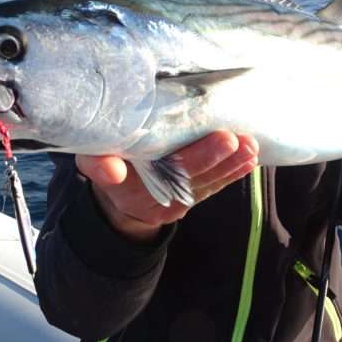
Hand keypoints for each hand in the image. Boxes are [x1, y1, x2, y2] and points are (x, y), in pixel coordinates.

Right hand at [76, 131, 258, 241]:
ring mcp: (171, 202)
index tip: (215, 143)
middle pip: (184, 177)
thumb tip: (112, 170)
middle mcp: (150, 198)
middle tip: (233, 140)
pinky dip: (231, 173)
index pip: (152, 174)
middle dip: (210, 158)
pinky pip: (211, 187)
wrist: (117, 192)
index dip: (182, 159)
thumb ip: (98, 163)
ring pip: (203, 183)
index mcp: (123, 186)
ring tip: (249, 147)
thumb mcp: (91, 158)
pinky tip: (248, 160)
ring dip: (228, 165)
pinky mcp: (187, 201)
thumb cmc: (106, 159)